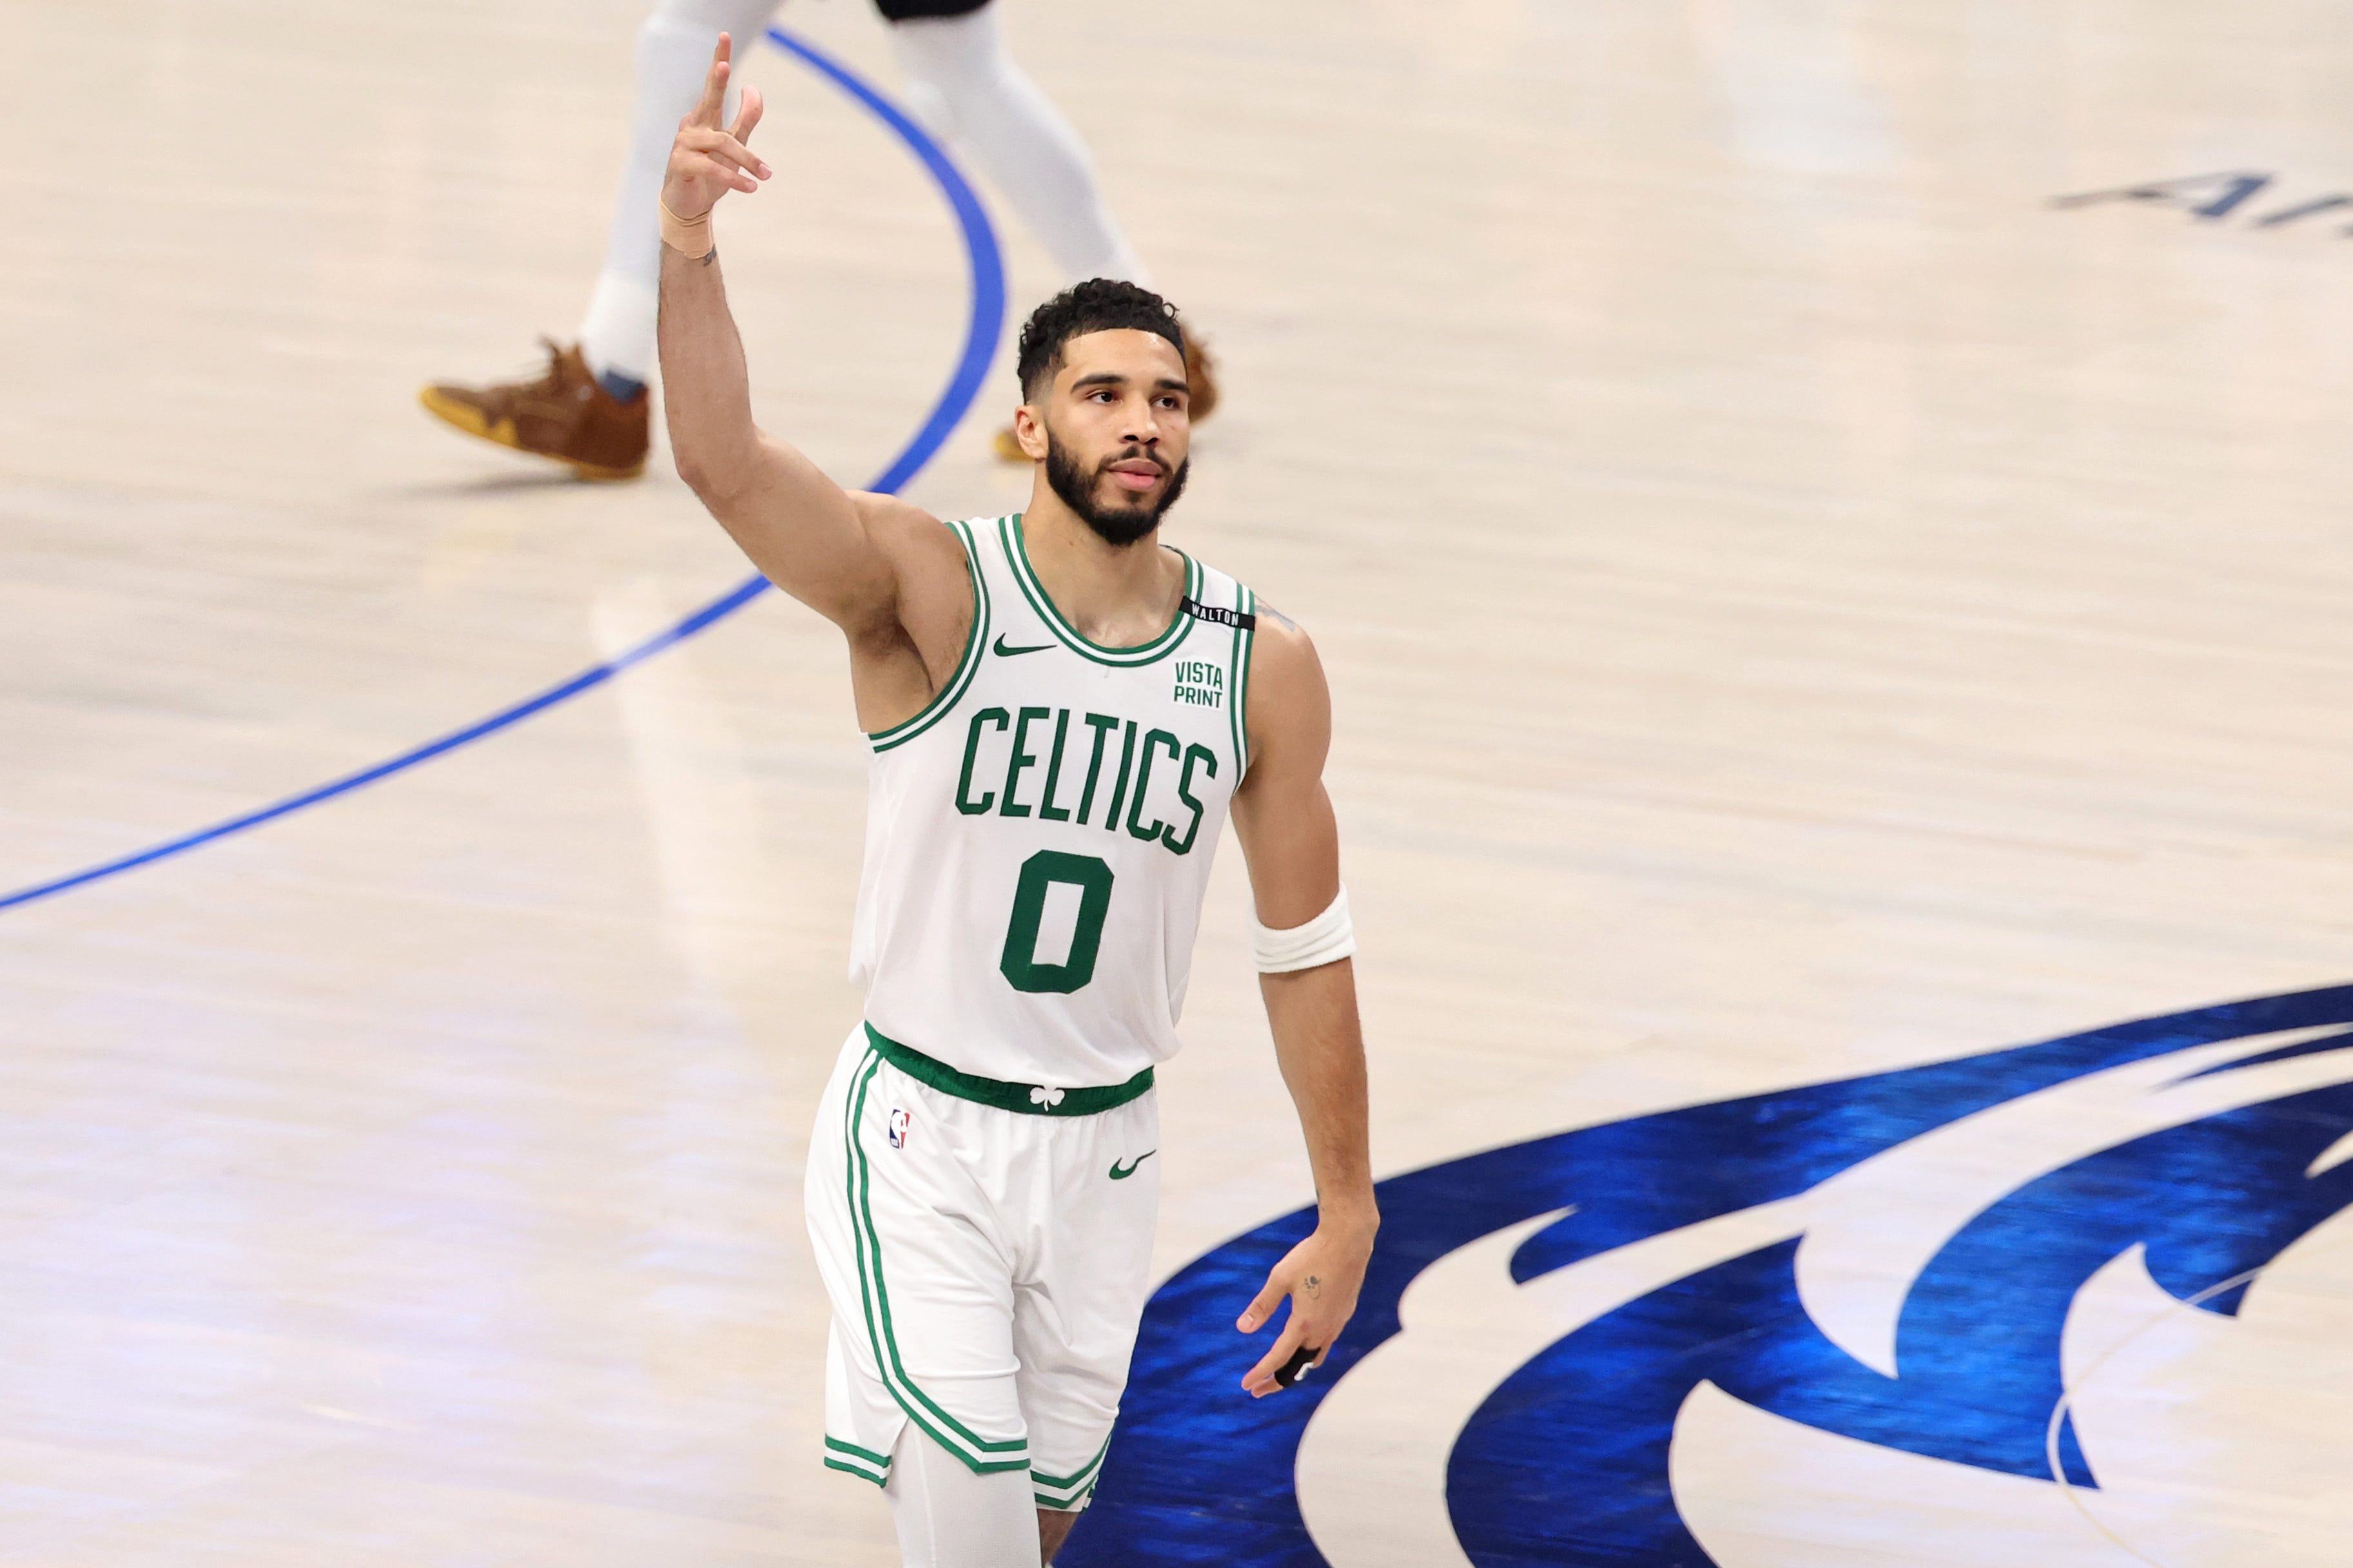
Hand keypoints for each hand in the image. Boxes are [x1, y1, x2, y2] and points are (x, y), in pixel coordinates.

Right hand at [662, 33, 770, 223]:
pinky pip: (712, 168)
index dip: (718, 60)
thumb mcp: (732, 145)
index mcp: (704, 117)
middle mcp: (692, 126)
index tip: (724, 37)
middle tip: (724, 64)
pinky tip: (751, 188)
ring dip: (747, 160)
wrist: (688, 206)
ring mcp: (684, 144)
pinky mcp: (680, 165)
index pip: (712, 85)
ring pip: (721, 142)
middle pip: (708, 99)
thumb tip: (752, 88)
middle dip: (716, 80)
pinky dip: (734, 178)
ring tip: (765, 175)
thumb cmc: (709, 173)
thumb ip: (744, 119)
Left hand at [1236, 1217, 1373, 1397]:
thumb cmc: (1312, 1256)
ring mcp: (1336, 1324)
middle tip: (1257, 1390)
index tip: (1245, 1385)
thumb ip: (1262, 1306)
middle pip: (1298, 1368)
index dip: (1260, 1373)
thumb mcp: (1280, 1278)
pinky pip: (1326, 1344)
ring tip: (1279, 1373)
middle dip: (1276, 1381)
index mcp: (1304, 1324)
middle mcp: (1323, 1330)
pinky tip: (1304, 1345)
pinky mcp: (1344, 1315)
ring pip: (1315, 1359)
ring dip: (1296, 1369)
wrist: (1348, 1241)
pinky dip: (1311, 1354)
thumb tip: (1242, 1329)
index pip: (1278, 1358)